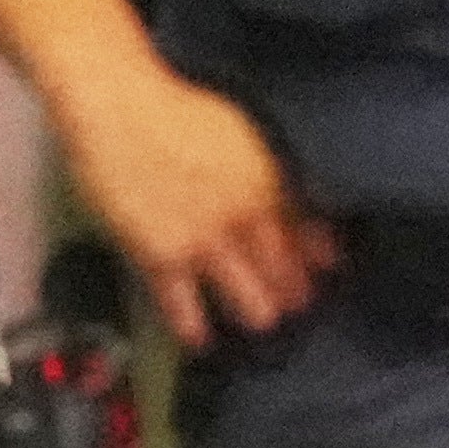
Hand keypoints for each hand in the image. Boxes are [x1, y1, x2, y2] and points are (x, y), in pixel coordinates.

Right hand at [61, 55, 336, 345]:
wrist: (119, 108)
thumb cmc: (174, 108)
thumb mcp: (240, 132)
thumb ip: (269, 170)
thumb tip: (297, 202)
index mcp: (267, 180)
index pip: (306, 231)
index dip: (317, 256)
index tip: (328, 272)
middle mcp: (244, 217)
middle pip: (281, 270)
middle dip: (292, 292)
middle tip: (296, 306)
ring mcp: (203, 241)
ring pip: (245, 296)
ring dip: (256, 313)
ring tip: (260, 322)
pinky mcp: (161, 257)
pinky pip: (183, 304)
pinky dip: (192, 325)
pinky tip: (199, 339)